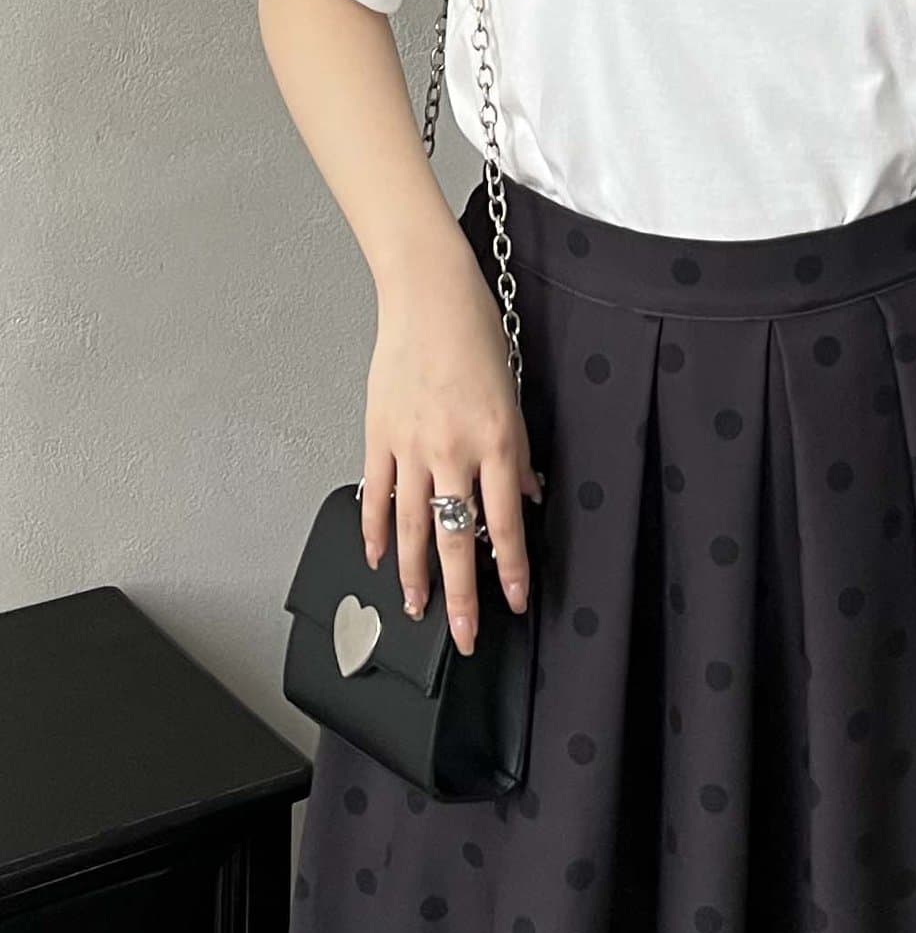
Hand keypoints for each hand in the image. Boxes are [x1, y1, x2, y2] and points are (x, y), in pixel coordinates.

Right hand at [360, 235, 543, 655]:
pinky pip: (376, 494)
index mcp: (497, 442)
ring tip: (417, 609)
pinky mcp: (379, 435)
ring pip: (409, 528)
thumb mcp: (514, 395)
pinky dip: (374, 531)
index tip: (513, 603)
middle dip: (460, 594)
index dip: (509, 570)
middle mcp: (454, 451)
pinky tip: (376, 558)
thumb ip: (518, 454)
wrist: (431, 296)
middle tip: (462, 635)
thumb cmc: (477, 336)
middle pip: (455, 539)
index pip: (504, 524)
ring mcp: (411, 447)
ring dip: (413, 576)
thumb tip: (525, 497)